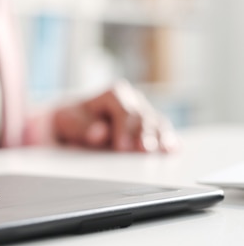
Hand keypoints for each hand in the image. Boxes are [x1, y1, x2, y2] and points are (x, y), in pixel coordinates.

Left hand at [52, 80, 177, 152]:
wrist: (77, 123)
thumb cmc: (74, 120)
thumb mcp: (71, 121)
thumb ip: (84, 127)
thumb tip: (100, 133)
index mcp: (114, 93)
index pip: (124, 110)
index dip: (124, 128)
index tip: (121, 147)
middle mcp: (133, 100)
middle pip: (144, 117)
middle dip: (144, 135)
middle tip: (143, 151)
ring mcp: (145, 113)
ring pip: (157, 124)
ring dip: (161, 138)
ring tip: (162, 152)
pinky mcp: (152, 127)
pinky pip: (164, 133)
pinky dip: (169, 141)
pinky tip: (172, 150)